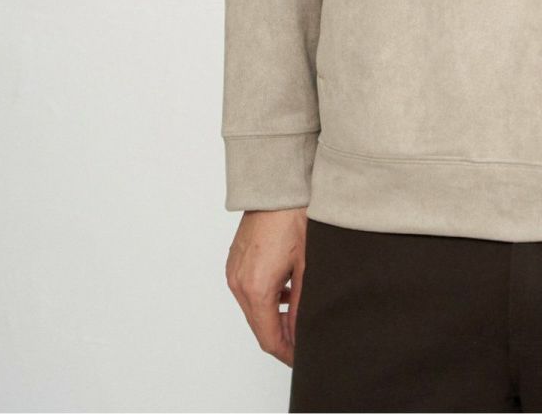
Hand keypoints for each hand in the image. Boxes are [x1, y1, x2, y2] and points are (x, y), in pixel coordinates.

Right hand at [226, 208, 307, 365]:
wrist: (277, 185)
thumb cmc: (295, 216)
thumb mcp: (307, 264)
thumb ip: (302, 303)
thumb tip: (301, 331)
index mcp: (256, 287)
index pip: (268, 336)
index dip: (285, 352)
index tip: (301, 357)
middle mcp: (238, 282)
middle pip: (258, 325)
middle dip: (280, 336)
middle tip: (303, 340)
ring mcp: (234, 271)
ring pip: (253, 309)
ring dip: (273, 317)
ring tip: (298, 315)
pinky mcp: (235, 261)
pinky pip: (248, 291)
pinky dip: (265, 299)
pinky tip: (286, 292)